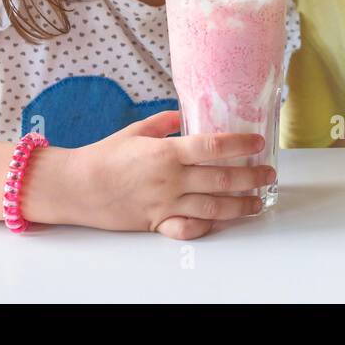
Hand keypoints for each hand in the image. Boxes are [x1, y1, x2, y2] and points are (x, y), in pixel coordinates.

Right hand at [69, 110, 274, 239]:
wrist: (76, 186)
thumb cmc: (104, 156)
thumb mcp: (135, 130)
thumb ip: (163, 122)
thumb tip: (182, 116)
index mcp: (167, 152)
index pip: (213, 146)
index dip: (241, 144)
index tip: (258, 143)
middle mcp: (170, 179)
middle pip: (221, 178)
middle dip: (251, 177)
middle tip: (268, 174)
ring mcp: (165, 203)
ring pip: (212, 207)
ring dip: (240, 206)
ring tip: (257, 201)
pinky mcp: (156, 223)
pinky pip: (188, 228)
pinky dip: (207, 227)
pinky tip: (222, 222)